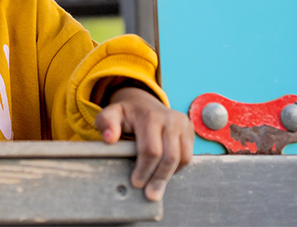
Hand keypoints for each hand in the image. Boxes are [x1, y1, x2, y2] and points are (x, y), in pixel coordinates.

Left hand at [95, 87, 193, 201]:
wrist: (142, 102)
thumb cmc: (125, 114)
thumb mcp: (110, 114)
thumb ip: (106, 123)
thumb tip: (109, 139)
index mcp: (149, 116)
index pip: (151, 150)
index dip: (144, 169)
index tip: (136, 183)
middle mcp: (170, 118)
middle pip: (169, 157)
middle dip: (159, 178)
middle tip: (151, 194)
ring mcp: (183, 123)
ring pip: (182, 158)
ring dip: (169, 175)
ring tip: (157, 185)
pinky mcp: (190, 130)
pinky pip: (188, 155)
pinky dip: (177, 167)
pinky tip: (164, 171)